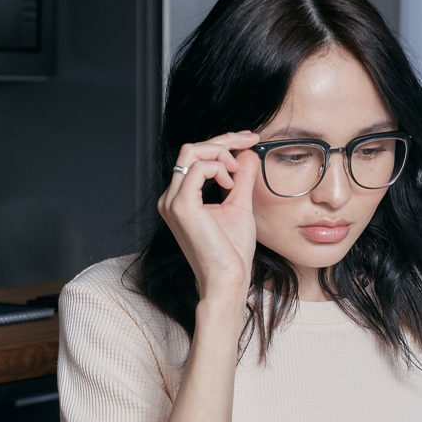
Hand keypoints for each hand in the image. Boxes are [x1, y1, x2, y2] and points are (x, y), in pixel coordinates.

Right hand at [157, 130, 260, 302]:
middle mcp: (171, 197)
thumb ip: (242, 179)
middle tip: (251, 140)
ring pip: (191, 152)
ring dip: (221, 152)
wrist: (227, 280)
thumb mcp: (239, 206)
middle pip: (192, 149)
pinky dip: (218, 168)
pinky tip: (231, 185)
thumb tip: (247, 154)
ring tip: (238, 173)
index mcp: (181, 197)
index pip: (196, 157)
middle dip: (224, 140)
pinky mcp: (181, 206)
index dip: (223, 143)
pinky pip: (198, 168)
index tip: (249, 140)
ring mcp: (172, 201)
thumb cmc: (231, 253)